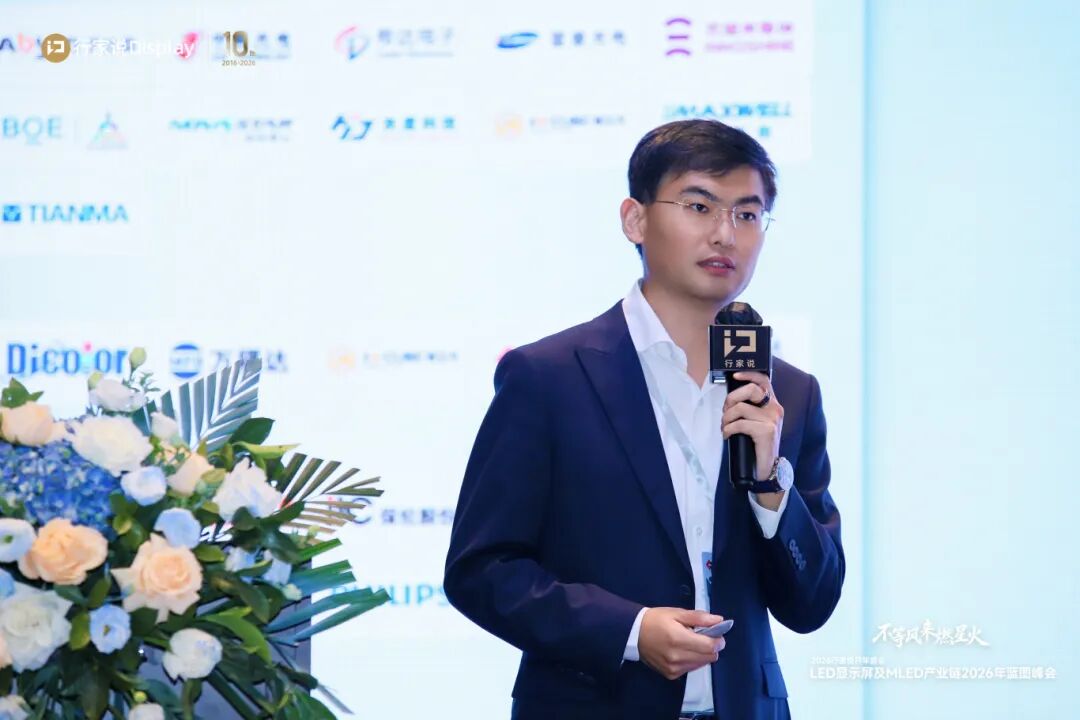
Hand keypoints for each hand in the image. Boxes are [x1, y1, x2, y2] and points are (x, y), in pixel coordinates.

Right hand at [638, 608, 726, 679]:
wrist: (634, 634)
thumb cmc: (656, 620)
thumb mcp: (677, 613)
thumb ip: (699, 618)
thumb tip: (719, 620)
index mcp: (679, 639)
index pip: (710, 646)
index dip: (718, 639)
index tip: (716, 632)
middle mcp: (677, 657)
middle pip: (709, 657)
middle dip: (711, 646)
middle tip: (702, 635)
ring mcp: (674, 668)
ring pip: (702, 664)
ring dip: (702, 654)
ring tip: (690, 643)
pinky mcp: (671, 675)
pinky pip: (691, 669)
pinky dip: (693, 660)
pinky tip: (683, 651)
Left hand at [721, 371, 783, 503]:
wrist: (767, 467)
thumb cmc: (757, 444)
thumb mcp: (756, 422)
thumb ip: (750, 408)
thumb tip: (730, 400)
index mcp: (772, 404)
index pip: (764, 381)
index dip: (749, 375)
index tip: (735, 376)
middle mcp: (775, 409)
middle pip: (750, 390)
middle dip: (731, 399)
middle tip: (725, 412)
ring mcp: (772, 420)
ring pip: (740, 408)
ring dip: (726, 418)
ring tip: (724, 427)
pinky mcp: (766, 431)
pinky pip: (739, 424)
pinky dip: (728, 429)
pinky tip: (727, 435)